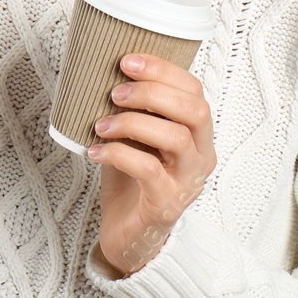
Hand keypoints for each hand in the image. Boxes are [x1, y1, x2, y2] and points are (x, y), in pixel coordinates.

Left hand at [89, 53, 217, 276]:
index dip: (163, 70)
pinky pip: (148, 169)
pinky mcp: (167, 203)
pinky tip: (96, 151)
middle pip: (194, 109)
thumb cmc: (132, 182)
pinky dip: (118, 153)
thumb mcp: (135, 138)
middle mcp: (201, 156)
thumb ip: (132, 110)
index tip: (128, 60)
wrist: (128, 237)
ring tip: (102, 124)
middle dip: (152, 92)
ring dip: (133, 122)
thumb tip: (106, 73)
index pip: (195, 90)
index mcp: (198, 134)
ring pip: (175, 137)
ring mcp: (187, 181)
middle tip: (115, 92)